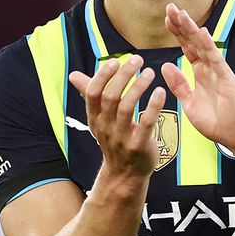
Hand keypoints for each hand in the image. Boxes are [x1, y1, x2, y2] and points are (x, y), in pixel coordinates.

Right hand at [69, 55, 165, 178]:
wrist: (124, 175)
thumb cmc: (114, 140)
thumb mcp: (99, 119)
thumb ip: (90, 95)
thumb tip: (73, 75)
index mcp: (94, 118)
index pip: (93, 93)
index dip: (103, 75)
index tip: (116, 61)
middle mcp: (105, 127)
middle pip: (111, 97)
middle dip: (124, 76)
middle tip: (138, 60)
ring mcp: (120, 138)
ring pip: (126, 107)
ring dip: (138, 87)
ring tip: (150, 73)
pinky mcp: (138, 146)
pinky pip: (146, 124)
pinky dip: (153, 106)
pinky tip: (161, 92)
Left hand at [161, 3, 234, 154]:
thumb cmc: (217, 122)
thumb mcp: (189, 103)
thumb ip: (179, 85)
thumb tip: (166, 66)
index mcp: (200, 74)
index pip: (187, 48)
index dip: (177, 34)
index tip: (167, 18)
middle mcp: (210, 69)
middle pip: (193, 42)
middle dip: (182, 25)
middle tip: (170, 7)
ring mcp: (219, 72)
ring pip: (203, 46)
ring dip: (191, 30)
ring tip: (181, 14)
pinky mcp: (228, 80)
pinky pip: (216, 60)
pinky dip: (208, 46)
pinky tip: (200, 32)